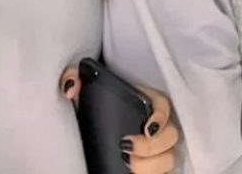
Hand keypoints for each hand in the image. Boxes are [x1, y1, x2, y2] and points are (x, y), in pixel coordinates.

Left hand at [61, 69, 180, 173]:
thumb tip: (70, 89)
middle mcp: (158, 124)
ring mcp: (158, 146)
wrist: (98, 119)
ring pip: (169, 158)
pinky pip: (163, 172)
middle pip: (171, 136)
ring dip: (151, 165)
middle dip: (152, 147)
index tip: (147, 128)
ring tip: (127, 164)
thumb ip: (74, 77)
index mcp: (148, 102)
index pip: (164, 106)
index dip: (161, 118)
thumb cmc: (98, 103)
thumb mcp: (85, 88)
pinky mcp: (153, 163)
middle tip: (126, 148)